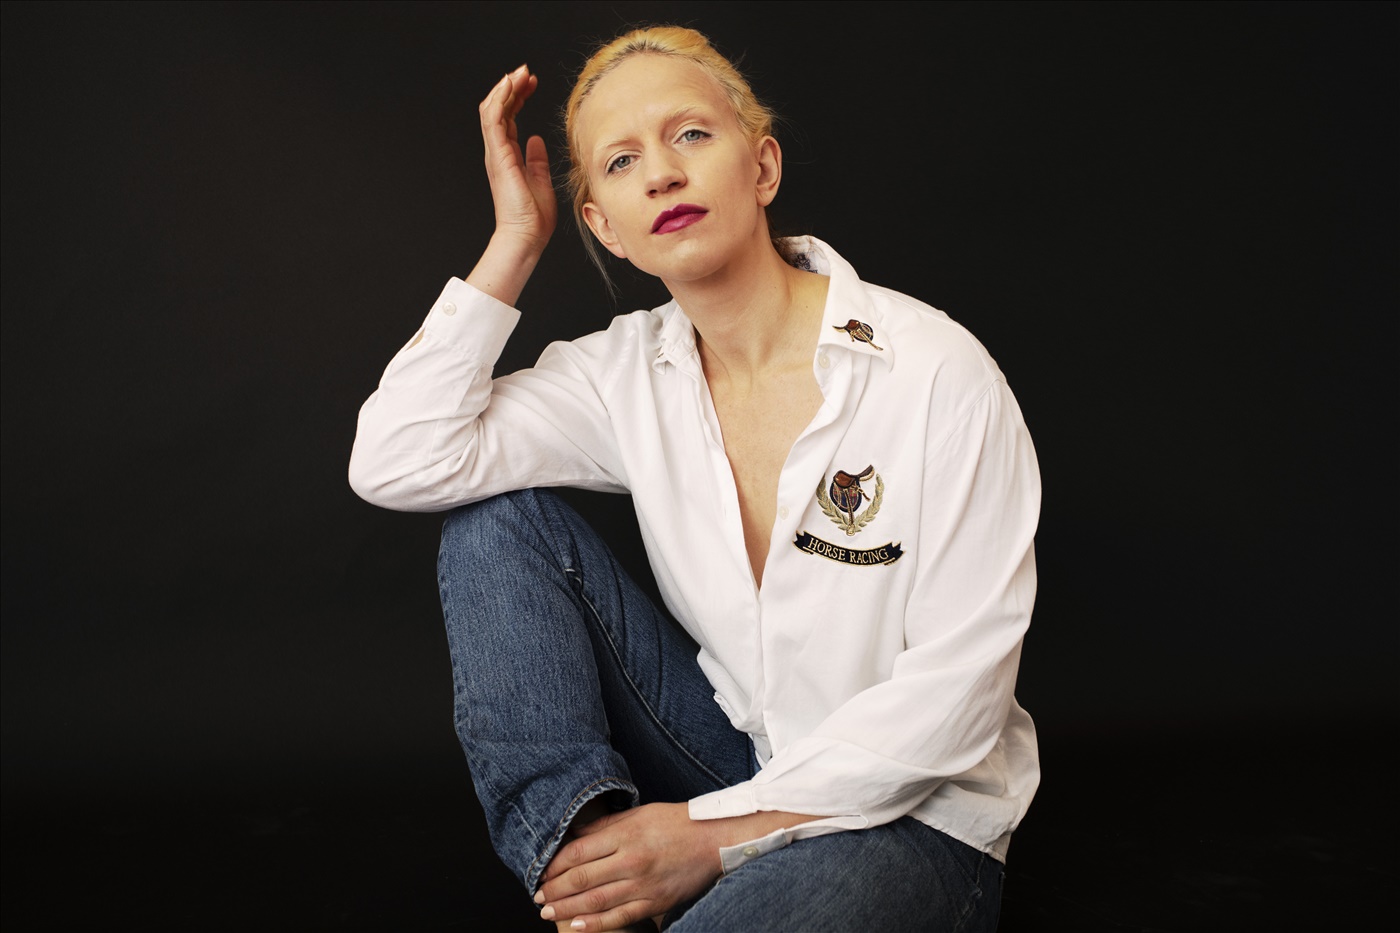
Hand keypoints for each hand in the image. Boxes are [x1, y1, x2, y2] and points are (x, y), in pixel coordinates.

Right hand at [479, 64, 555, 251]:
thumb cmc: (533, 216)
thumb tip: (536, 141)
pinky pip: (492, 119)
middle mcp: (498, 151)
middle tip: (526, 71)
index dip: (518, 97)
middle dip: (511, 87)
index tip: (532, 83)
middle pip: (499, 109)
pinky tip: (509, 84)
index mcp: (508, 156)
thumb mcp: (540, 180)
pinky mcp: (498, 155)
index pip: (508, 118)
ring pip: (492, 109)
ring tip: (519, 73)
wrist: (526, 235)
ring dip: (505, 88)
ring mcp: (496, 152)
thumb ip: (536, 160)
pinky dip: (499, 99)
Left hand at [535, 803, 720, 931]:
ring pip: (596, 901)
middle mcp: (631, 860)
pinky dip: (595, 924)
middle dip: (555, 889)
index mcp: (625, 834)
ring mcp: (643, 884)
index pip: (578, 852)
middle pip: (582, 878)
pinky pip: (619, 917)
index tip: (541, 872)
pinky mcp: (654, 902)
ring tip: (547, 912)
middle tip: (538, 896)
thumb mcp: (638, 813)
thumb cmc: (675, 822)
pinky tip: (576, 925)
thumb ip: (604, 826)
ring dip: (567, 908)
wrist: (713, 839)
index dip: (554, 865)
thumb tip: (574, 835)